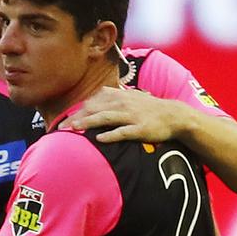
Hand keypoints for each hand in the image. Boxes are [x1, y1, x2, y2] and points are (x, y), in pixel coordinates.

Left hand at [59, 86, 186, 142]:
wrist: (175, 115)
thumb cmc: (149, 108)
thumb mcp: (130, 97)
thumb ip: (112, 97)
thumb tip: (94, 100)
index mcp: (118, 96)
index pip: (92, 103)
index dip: (76, 112)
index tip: (63, 121)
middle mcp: (123, 103)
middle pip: (94, 109)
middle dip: (76, 118)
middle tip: (61, 128)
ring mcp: (132, 116)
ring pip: (106, 118)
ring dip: (88, 123)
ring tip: (74, 129)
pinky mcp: (140, 128)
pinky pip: (123, 131)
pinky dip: (110, 135)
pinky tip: (99, 139)